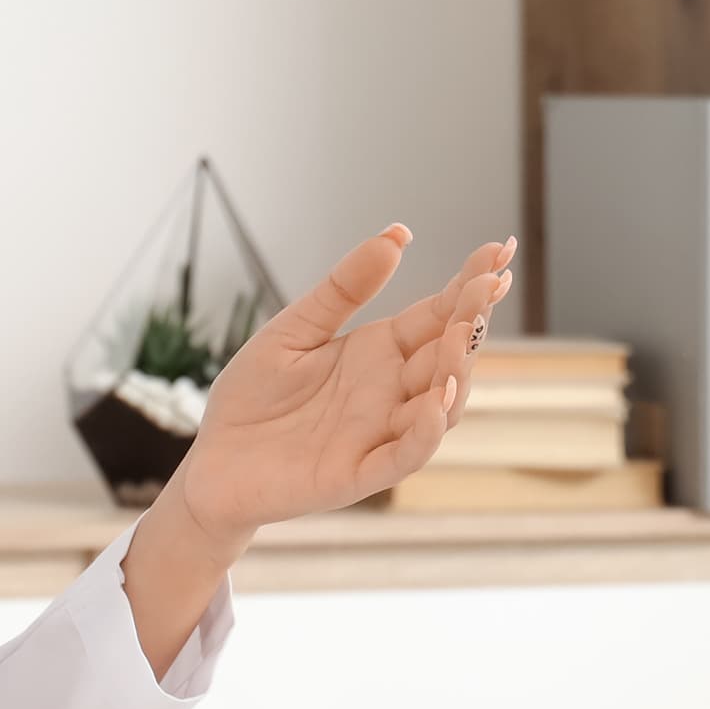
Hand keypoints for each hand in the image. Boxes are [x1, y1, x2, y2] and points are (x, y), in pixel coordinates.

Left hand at [162, 230, 515, 541]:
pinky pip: (403, 455)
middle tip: (489, 283)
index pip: (437, 315)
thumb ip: (342, 289)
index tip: (499, 249)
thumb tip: (397, 234)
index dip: (470, 286)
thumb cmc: (252, 398)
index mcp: (379, 353)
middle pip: (448, 355)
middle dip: (472, 320)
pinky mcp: (358, 473)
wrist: (210, 464)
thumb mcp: (294, 330)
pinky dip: (424, 433)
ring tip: (463, 335)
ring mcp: (379, 434)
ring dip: (456, 373)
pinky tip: (435, 403)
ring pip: (439, 406)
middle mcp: (390, 392)